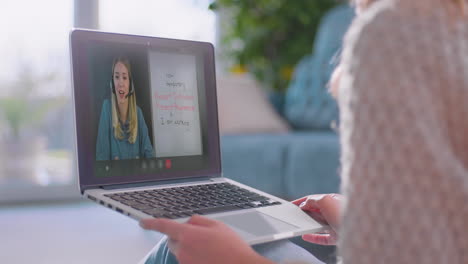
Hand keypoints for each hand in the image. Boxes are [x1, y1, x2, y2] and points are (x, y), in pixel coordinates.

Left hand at [140, 215, 273, 263]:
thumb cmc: (232, 249)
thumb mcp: (218, 226)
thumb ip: (198, 221)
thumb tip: (188, 222)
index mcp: (188, 235)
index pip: (164, 226)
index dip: (151, 223)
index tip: (143, 222)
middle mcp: (183, 250)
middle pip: (173, 240)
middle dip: (181, 236)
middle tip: (200, 236)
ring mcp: (185, 263)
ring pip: (180, 252)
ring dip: (189, 248)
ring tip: (210, 249)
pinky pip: (187, 261)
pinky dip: (194, 257)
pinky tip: (209, 257)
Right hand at [292, 193, 341, 244]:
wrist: (361, 232)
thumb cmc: (344, 213)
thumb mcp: (325, 200)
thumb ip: (313, 200)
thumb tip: (305, 204)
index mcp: (333, 200)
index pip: (314, 199)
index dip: (302, 201)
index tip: (292, 205)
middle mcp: (334, 211)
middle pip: (316, 211)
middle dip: (305, 213)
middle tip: (294, 215)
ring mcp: (335, 224)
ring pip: (318, 224)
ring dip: (308, 225)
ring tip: (299, 225)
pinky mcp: (337, 236)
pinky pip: (322, 237)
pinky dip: (313, 237)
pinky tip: (306, 236)